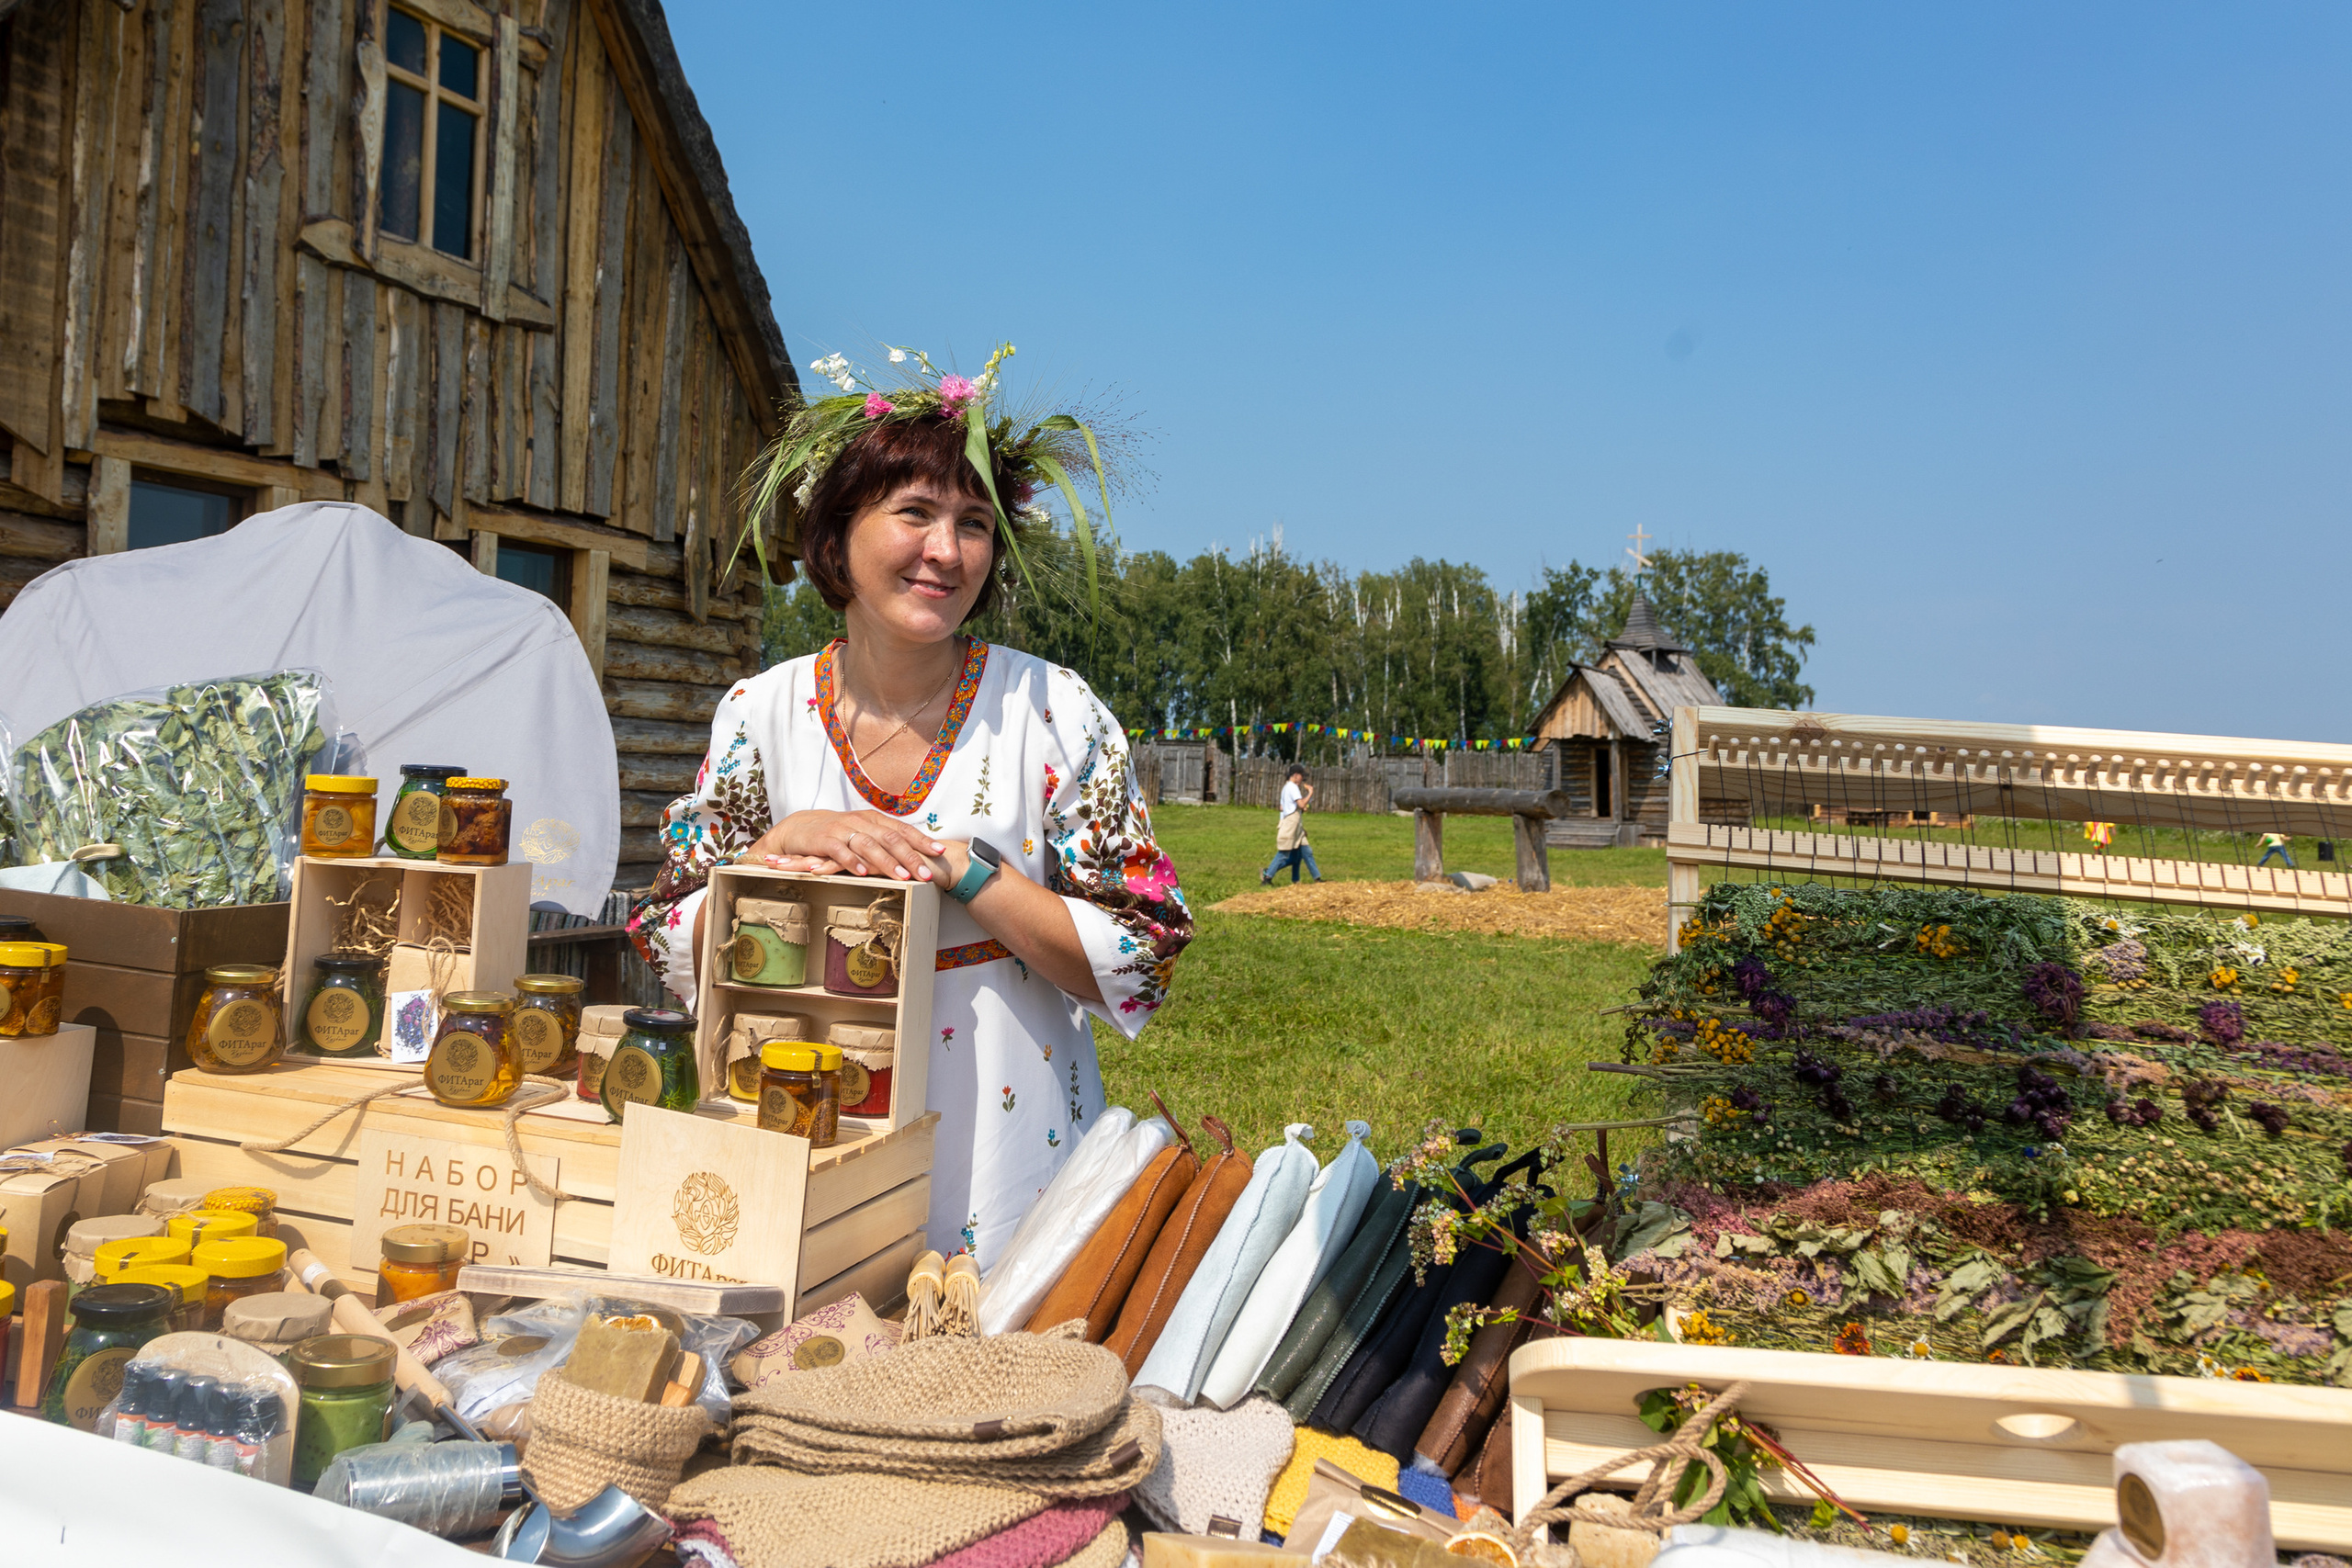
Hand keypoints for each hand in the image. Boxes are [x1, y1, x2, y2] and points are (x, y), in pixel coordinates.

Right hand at [747, 810, 949, 881]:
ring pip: (869, 844)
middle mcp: (862, 821)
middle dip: (911, 857)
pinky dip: (853, 861)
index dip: (922, 840)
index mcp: (874, 820)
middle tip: (926, 874)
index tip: (940, 852)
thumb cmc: (838, 834)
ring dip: (887, 862)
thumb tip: (914, 855)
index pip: (903, 829)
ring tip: (902, 877)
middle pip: (891, 838)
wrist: (801, 828)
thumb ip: (884, 841)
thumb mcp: (864, 833)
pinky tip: (864, 873)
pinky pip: (841, 851)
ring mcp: (843, 829)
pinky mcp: (825, 839)